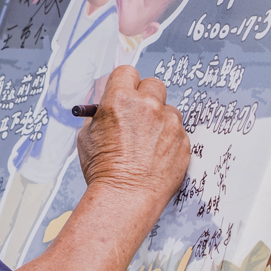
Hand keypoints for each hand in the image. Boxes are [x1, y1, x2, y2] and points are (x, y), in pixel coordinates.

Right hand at [75, 64, 189, 198]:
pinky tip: (155, 155)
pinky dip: (169, 139)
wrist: (125, 198)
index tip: (124, 90)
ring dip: (159, 119)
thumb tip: (106, 106)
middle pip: (153, 84)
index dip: (124, 83)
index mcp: (120, 100)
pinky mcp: (183, 141)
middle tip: (138, 113)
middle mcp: (147, 106)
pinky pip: (178, 131)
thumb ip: (100, 115)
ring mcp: (169, 123)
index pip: (127, 72)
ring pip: (168, 109)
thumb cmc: (104, 171)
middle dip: (145, 96)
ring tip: (146, 142)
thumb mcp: (87, 136)